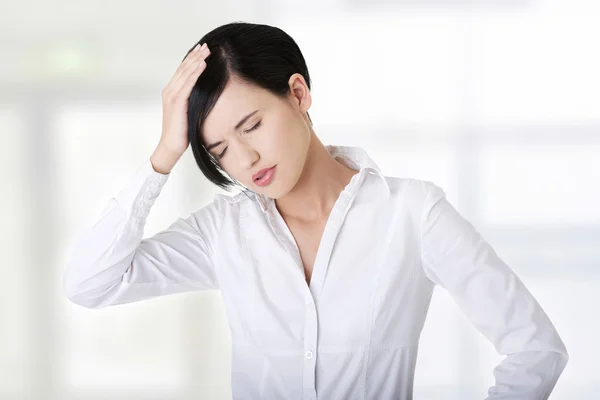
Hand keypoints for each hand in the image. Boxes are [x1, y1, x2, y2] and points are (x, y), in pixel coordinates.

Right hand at [159, 42, 210, 156]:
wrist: (171, 146)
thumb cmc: (182, 132)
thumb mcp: (188, 112)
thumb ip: (193, 100)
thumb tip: (206, 94)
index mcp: (171, 91)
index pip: (183, 71)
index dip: (192, 58)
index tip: (202, 49)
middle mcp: (170, 90)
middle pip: (184, 68)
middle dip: (195, 55)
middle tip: (206, 45)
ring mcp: (172, 96)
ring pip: (185, 73)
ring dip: (197, 60)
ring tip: (206, 51)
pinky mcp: (177, 103)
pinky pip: (187, 84)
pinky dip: (195, 73)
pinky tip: (203, 65)